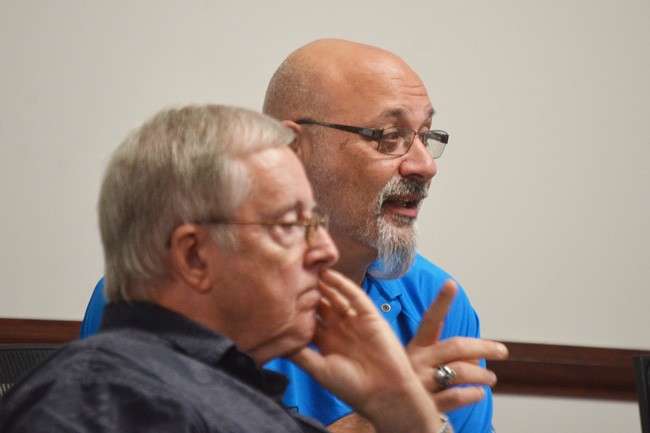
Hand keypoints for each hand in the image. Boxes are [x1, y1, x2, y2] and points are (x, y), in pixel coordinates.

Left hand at [290, 269, 442, 432]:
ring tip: (308, 269)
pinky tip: (329, 274)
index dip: (296, 309)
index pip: (308, 321)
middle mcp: (339, 331)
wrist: (384, 393)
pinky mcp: (370, 316)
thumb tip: (277, 342)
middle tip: (292, 275)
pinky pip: (354, 296)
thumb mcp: (319, 369)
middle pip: (321, 306)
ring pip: (336, 298)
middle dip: (308, 293)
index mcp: (326, 344)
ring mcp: (355, 322)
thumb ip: (300, 354)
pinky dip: (342, 284)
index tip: (280, 295)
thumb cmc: (350, 387)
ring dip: (323, 284)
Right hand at [405, 279, 508, 412]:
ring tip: (490, 378)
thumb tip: (476, 354)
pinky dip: (472, 394)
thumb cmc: (409, 387)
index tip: (451, 284)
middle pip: (455, 347)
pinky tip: (478, 393)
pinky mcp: (427, 406)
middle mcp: (416, 363)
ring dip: (482, 375)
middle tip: (501, 350)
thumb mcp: (421, 366)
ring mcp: (421, 385)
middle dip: (483, 347)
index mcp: (415, 349)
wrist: (389, 418)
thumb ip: (448, 356)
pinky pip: (456, 396)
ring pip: (460, 371)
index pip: (430, 321)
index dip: (440, 302)